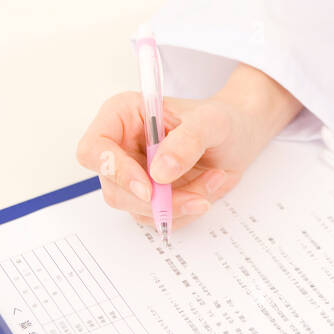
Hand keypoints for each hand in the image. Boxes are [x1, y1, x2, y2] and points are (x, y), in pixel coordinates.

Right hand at [76, 64, 301, 229]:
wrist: (239, 136)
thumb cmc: (222, 119)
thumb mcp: (212, 121)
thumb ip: (188, 141)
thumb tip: (159, 173)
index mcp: (122, 116)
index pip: (94, 149)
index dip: (114, 171)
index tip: (149, 187)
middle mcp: (120, 147)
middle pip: (114, 188)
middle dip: (158, 198)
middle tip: (199, 195)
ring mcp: (132, 175)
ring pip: (136, 208)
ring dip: (179, 203)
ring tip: (214, 179)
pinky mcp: (148, 196)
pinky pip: (157, 217)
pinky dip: (185, 209)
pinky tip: (207, 188)